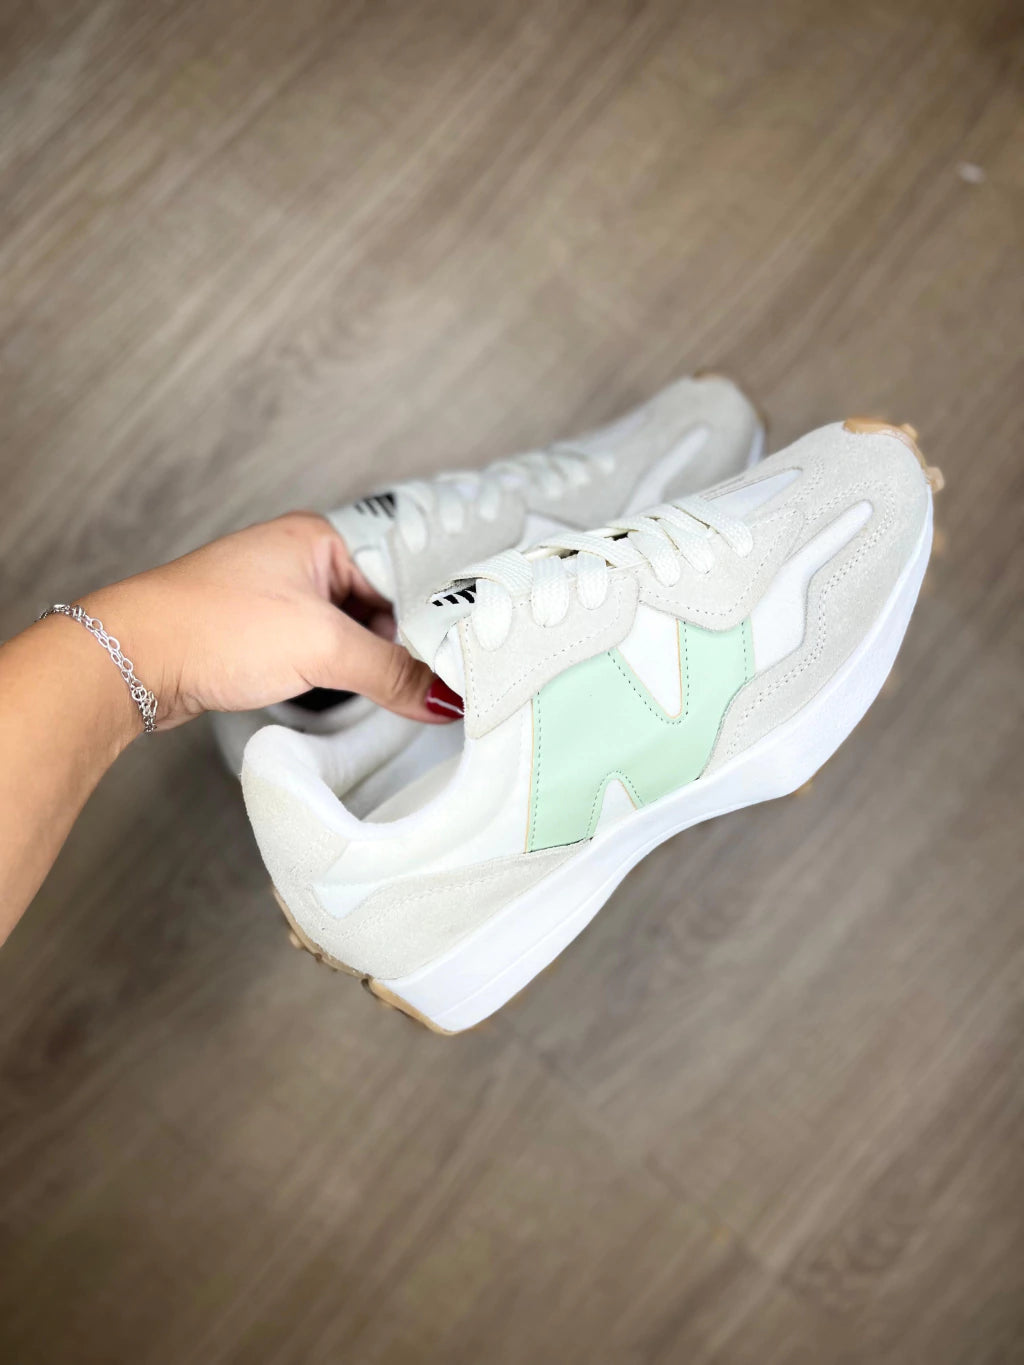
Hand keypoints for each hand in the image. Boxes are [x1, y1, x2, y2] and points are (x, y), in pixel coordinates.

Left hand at [78, 512, 459, 730]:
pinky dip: (340, 675)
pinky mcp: (261, 636)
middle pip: (380, 606)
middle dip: (401, 646)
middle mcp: (300, 560)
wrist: (131, 660)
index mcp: (320, 537)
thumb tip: (443, 698)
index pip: (402, 572)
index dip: (433, 615)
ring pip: (350, 633)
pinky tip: (355, 694)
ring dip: (369, 664)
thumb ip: (392, 673)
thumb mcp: (321, 647)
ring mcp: (278, 599)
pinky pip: (321, 653)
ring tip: (400, 690)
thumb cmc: (212, 626)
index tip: (462, 655)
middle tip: (437, 681)